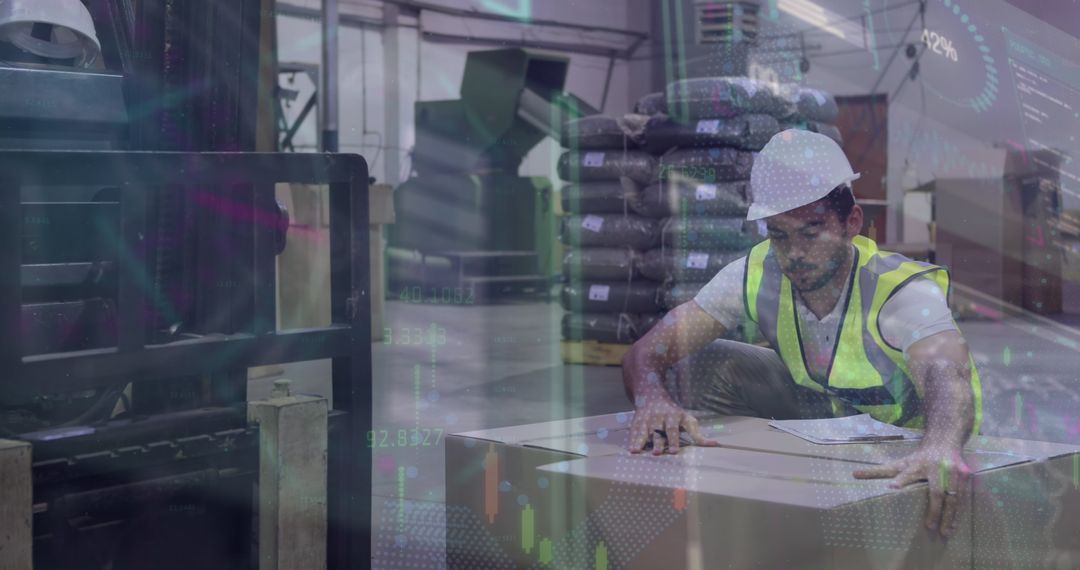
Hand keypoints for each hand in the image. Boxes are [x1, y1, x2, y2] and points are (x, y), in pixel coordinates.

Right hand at [628, 398, 718, 454]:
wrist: (651, 395)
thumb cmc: (674, 414)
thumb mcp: (687, 421)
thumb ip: (698, 435)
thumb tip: (716, 445)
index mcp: (675, 416)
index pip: (675, 428)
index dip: (674, 440)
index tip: (674, 451)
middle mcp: (661, 417)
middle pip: (659, 431)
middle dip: (658, 442)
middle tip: (657, 453)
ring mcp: (648, 418)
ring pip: (645, 431)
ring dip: (642, 441)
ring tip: (637, 451)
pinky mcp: (638, 420)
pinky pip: (635, 431)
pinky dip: (633, 440)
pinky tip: (631, 449)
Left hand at [852, 445, 971, 537]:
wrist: (945, 438)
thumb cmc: (919, 456)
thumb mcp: (900, 461)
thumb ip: (879, 471)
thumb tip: (854, 475)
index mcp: (916, 464)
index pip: (906, 473)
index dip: (900, 480)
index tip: (891, 487)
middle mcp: (935, 467)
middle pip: (935, 491)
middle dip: (933, 510)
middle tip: (929, 526)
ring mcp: (952, 471)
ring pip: (951, 496)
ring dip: (948, 516)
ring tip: (943, 531)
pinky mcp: (964, 475)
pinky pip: (961, 497)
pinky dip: (957, 512)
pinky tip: (954, 524)